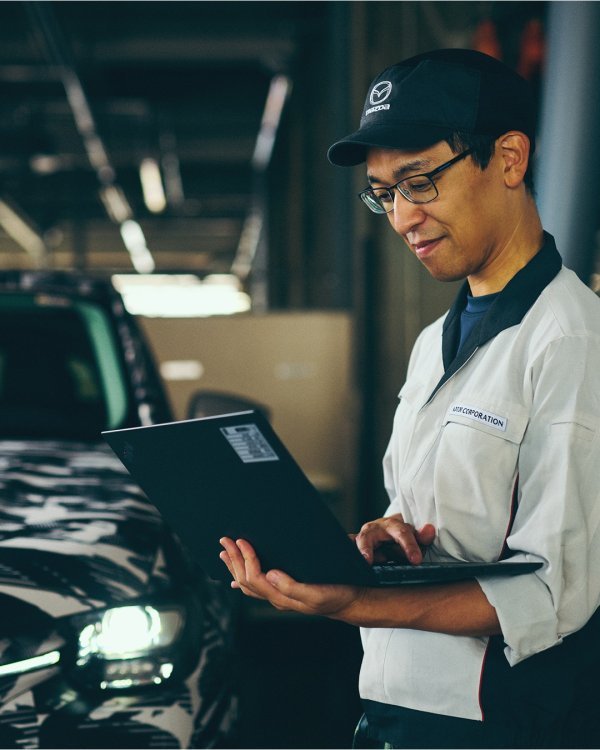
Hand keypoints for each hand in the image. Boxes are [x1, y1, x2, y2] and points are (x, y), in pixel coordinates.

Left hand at [219, 537, 362, 617]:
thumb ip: (292, 586)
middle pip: (245, 580)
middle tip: (225, 540)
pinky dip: (243, 577)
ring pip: (247, 584)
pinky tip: (236, 576)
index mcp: (282, 597)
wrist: (350, 601)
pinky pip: (257, 586)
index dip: (246, 558)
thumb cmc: (336, 594)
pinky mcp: (283, 591)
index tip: (241, 540)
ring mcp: (278, 596)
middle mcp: (276, 597)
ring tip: (225, 553)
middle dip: (234, 559)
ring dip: (234, 567)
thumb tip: (269, 573)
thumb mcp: (317, 593)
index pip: (255, 577)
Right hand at [354, 514, 434, 564]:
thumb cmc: (403, 537)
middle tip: (367, 560)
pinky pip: (348, 545)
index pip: (401, 533)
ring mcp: (363, 537)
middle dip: (367, 548)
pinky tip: (345, 557)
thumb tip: (430, 529)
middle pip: (369, 535)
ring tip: (357, 562)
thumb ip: (422, 537)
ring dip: (357, 551)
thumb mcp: (415, 537)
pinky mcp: (356, 544)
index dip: (409, 545)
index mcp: (393, 525)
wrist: (390, 532)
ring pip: (357, 541)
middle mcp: (375, 528)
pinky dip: (346, 547)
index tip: (416, 560)